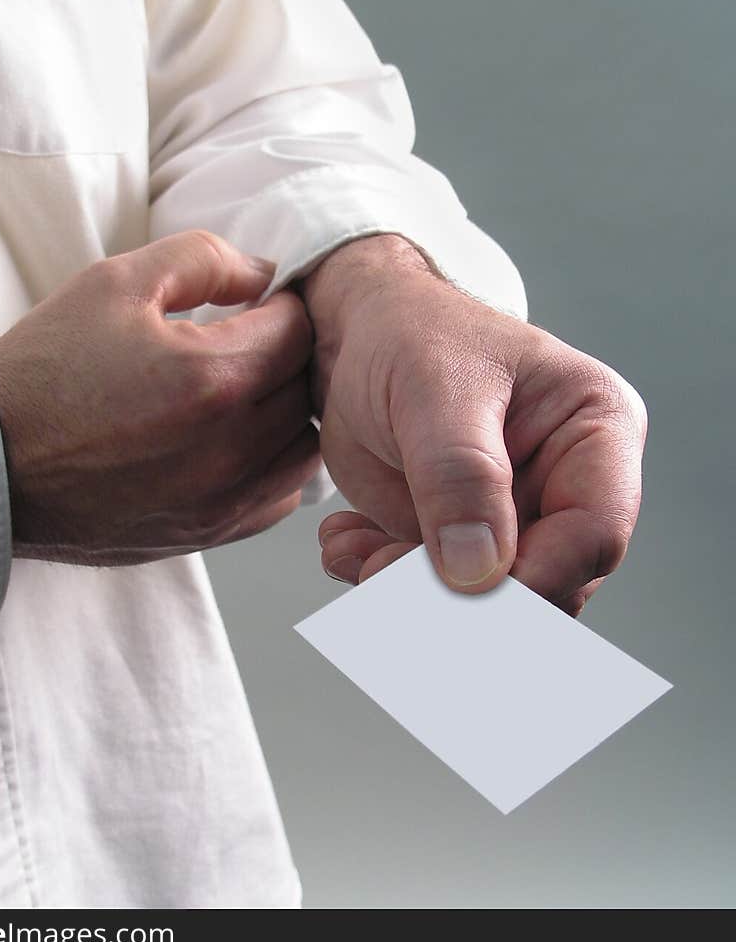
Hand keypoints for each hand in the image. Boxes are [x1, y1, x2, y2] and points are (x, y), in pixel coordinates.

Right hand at [0, 230, 321, 564]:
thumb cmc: (44, 373)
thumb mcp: (114, 282)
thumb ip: (204, 259)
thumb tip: (264, 272)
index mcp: (213, 378)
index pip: (300, 329)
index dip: (284, 303)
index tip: (257, 301)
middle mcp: (231, 448)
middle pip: (309, 387)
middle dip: (290, 353)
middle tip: (252, 336)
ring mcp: (222, 499)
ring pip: (305, 445)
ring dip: (290, 409)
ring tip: (247, 385)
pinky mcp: (209, 532)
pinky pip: (279, 496)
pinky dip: (273, 462)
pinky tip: (237, 438)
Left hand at [298, 234, 647, 616]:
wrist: (357, 337)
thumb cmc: (413, 336)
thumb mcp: (434, 389)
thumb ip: (460, 475)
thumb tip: (478, 578)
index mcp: (596, 431)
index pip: (594, 531)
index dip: (535, 576)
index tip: (461, 589)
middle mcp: (568, 486)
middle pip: (545, 585)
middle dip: (461, 599)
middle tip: (380, 575)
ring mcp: (515, 522)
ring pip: (485, 605)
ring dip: (409, 597)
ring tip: (354, 551)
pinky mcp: (462, 546)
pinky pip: (433, 599)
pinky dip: (380, 582)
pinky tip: (346, 543)